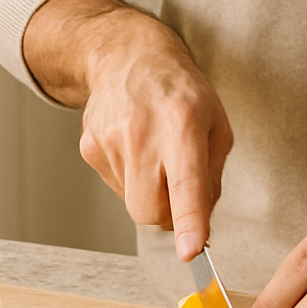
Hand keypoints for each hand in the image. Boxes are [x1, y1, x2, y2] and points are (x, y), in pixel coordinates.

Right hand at [24, 0, 232, 260]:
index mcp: (183, 121)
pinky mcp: (89, 147)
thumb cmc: (182, 91)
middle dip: (169, 214)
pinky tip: (136, 146)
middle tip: (179, 187)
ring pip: (133, 203)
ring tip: (156, 152)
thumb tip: (200, 223)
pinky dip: (132, 178)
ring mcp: (109, 139)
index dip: (189, 220)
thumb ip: (213, 176)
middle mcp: (142, 131)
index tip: (191, 251)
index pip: (186, 182)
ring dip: (150, 191)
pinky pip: (116, 187)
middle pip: (150, 210)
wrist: (128, 56)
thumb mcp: (217, 123)